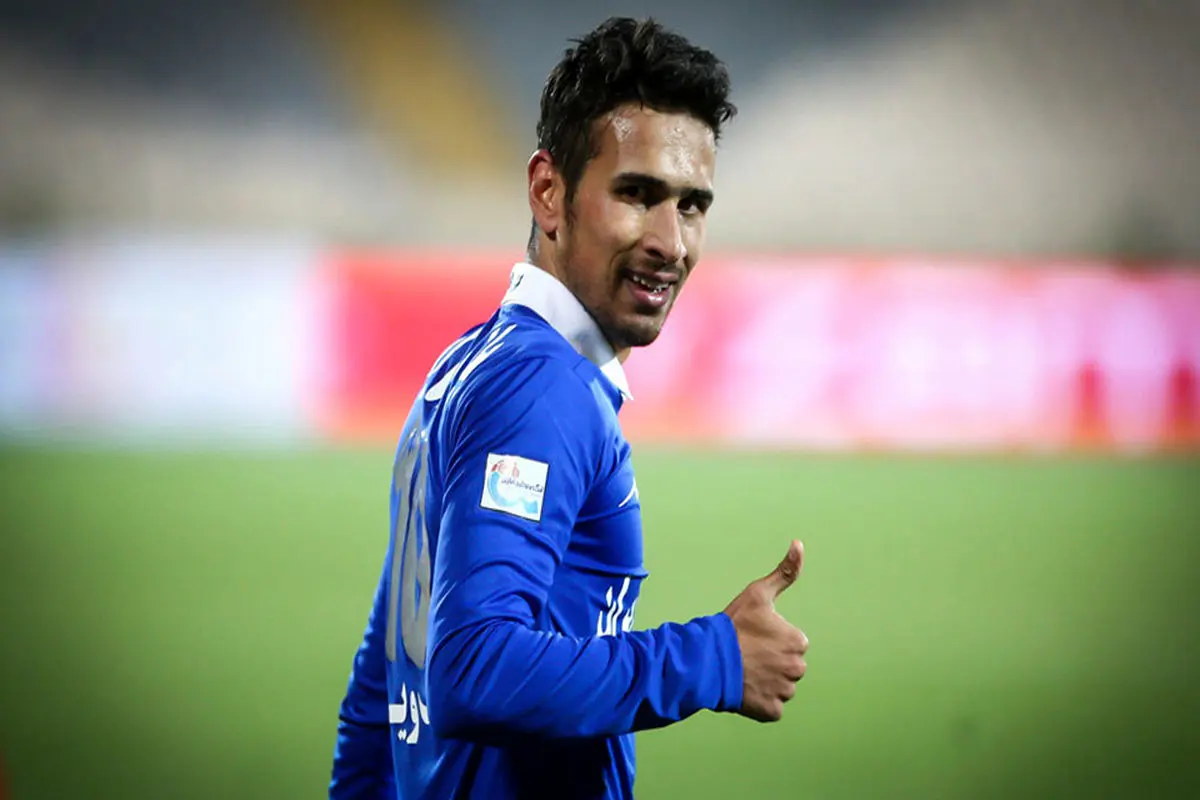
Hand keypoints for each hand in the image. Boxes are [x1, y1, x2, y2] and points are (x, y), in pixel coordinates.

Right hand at [722, 540, 808, 721]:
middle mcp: (796, 668)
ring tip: (744, 670)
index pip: (793, 643)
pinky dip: (760, 701)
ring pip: (781, 686)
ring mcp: (784, 692)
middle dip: (773, 662)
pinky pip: (771, 707)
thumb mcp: (758, 593)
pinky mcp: (771, 711)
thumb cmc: (732, 624)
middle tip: (748, 655)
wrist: (706, 659)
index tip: (754, 637)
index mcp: (797, 641)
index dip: (773, 640)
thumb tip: (799, 543)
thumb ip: (785, 572)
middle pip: (789, 666)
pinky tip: (745, 688)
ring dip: (766, 681)